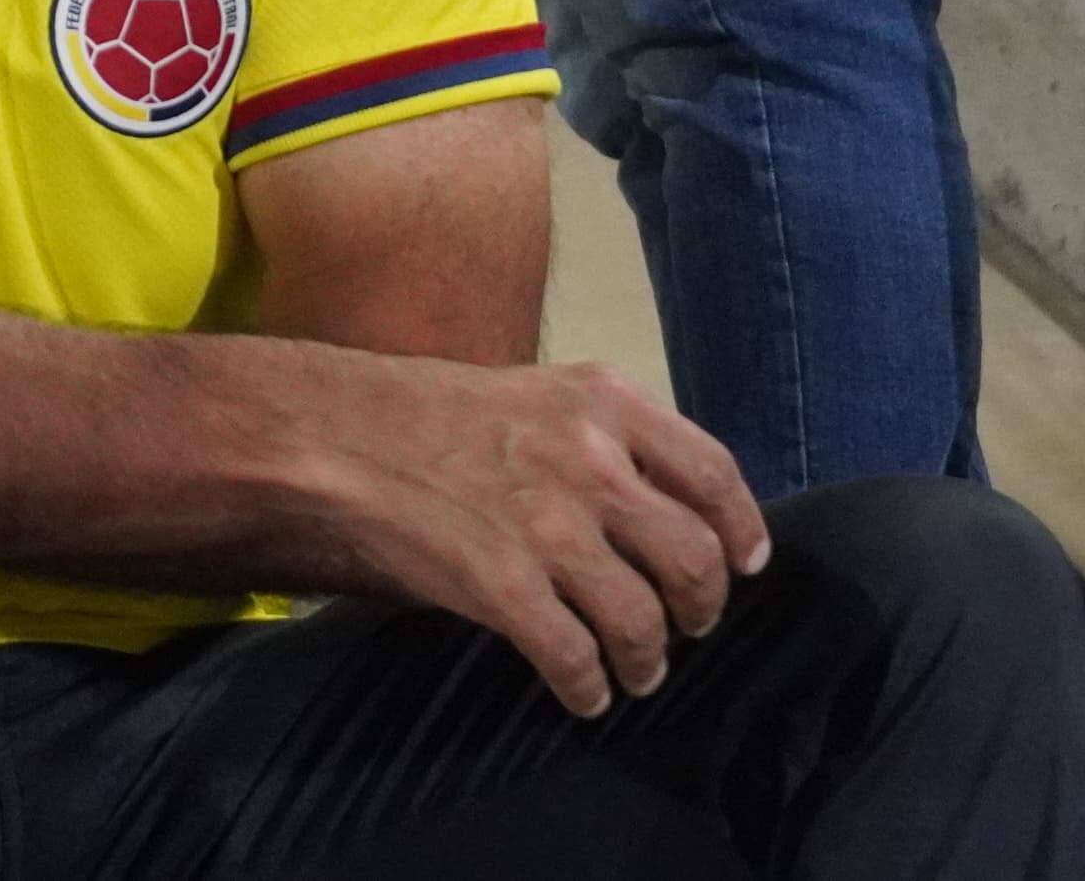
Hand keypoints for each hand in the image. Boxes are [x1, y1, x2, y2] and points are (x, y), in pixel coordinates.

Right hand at [318, 358, 767, 720]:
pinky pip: (575, 657)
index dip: (741, 529)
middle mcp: (590, 461)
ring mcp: (547, 527)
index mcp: (604, 402)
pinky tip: (585, 693)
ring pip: (642, 619)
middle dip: (702, 605)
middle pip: (692, 557)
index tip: (748, 563)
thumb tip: (665, 506)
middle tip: (691, 626)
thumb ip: (606, 436)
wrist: (336, 435)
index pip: (713, 473)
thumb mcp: (537, 391)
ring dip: (650, 658)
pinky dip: (590, 687)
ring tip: (639, 672)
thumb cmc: (429, 412)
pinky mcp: (504, 585)